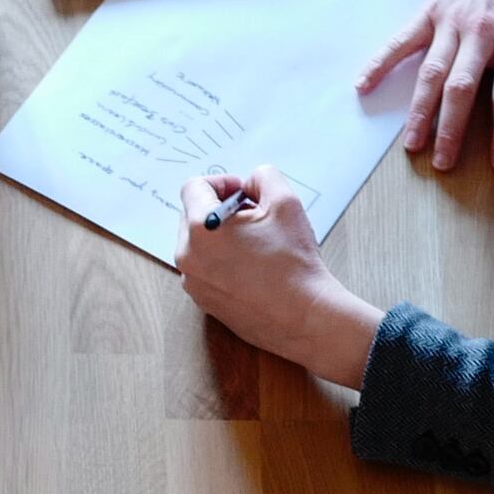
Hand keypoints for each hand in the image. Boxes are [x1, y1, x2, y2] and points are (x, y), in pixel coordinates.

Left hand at [176, 167, 382, 389]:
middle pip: (192, 215)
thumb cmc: (294, 262)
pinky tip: (253, 268)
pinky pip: (205, 270)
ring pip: (198, 244)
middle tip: (254, 217)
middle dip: (221, 209)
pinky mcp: (204, 302)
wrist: (305, 316)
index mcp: (200, 227)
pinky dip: (222, 261)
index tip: (243, 193)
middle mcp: (187, 256)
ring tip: (255, 244)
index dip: (221, 182)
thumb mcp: (286, 202)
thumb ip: (263, 177)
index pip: (193, 187)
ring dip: (221, 236)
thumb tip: (249, 183)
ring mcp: (193, 282)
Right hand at [361, 0, 493, 174]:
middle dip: (451, 131)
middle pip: (463, 91)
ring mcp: (452, 21)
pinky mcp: (429, 9)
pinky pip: (401, 41)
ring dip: (420, 112)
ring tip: (412, 145)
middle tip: (443, 164)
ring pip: (433, 74)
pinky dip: (380, 63)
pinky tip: (363, 86)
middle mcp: (483, 34)